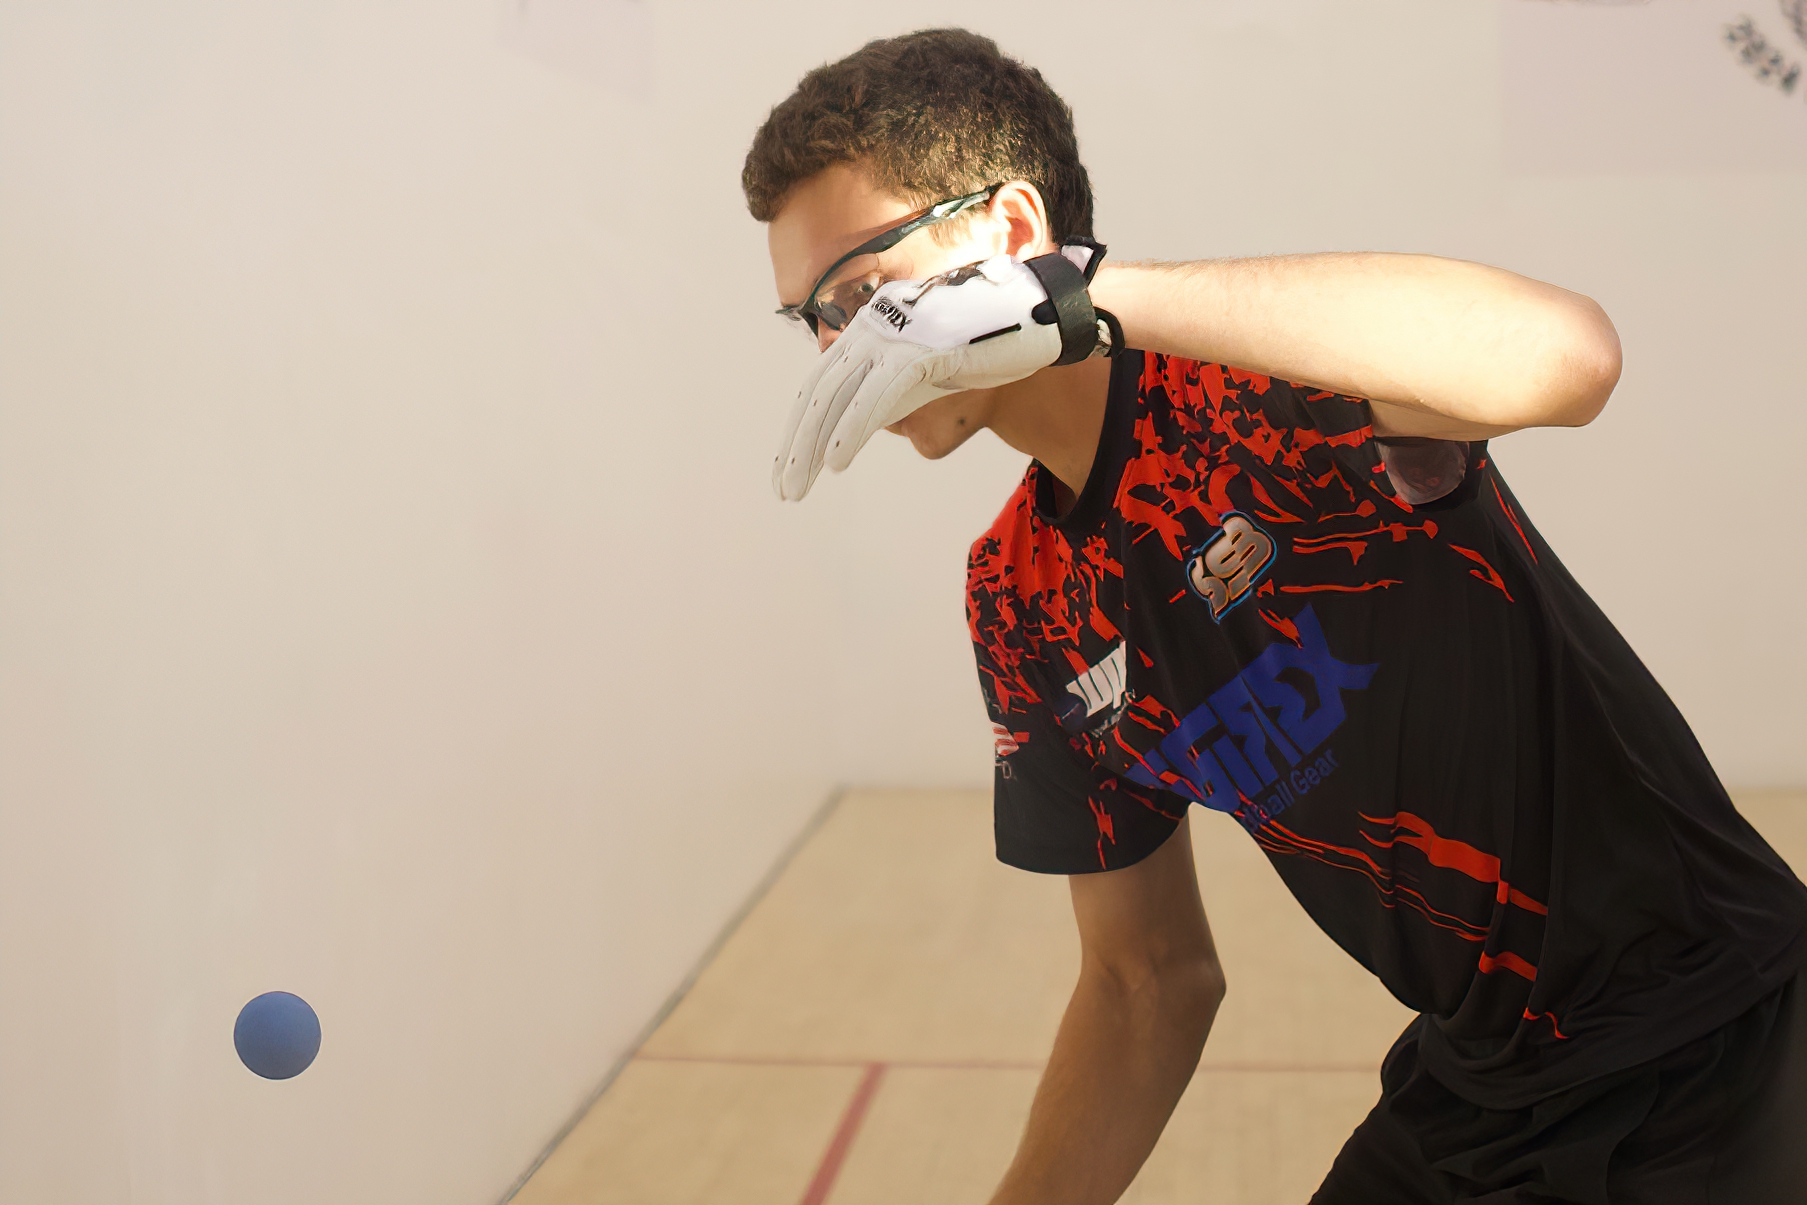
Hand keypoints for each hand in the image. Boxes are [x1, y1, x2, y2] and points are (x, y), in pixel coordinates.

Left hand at [772, 254, 1073, 501]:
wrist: (1040, 317)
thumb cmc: (988, 347)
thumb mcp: (935, 364)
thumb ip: (901, 387)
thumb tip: (879, 419)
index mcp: (873, 325)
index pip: (823, 382)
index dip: (802, 426)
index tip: (790, 466)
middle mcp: (875, 327)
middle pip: (822, 392)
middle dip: (797, 446)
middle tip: (783, 488)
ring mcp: (896, 339)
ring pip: (839, 398)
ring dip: (813, 448)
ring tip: (798, 485)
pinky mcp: (920, 351)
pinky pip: (877, 398)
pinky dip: (850, 431)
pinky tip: (835, 462)